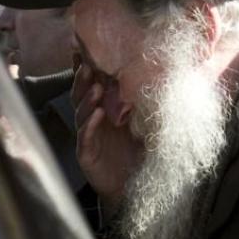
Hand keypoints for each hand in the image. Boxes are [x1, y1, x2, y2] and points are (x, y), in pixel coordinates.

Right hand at [72, 64, 142, 215]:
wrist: (132, 187)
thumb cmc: (137, 154)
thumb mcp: (144, 124)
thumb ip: (144, 104)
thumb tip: (156, 76)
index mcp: (105, 109)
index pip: (93, 85)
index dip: (87, 70)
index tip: (85, 51)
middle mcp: (93, 119)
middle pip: (82, 95)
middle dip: (84, 80)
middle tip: (88, 65)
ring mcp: (88, 136)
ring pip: (82, 113)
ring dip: (88, 99)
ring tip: (96, 88)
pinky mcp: (86, 153)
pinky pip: (85, 137)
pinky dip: (90, 124)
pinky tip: (97, 114)